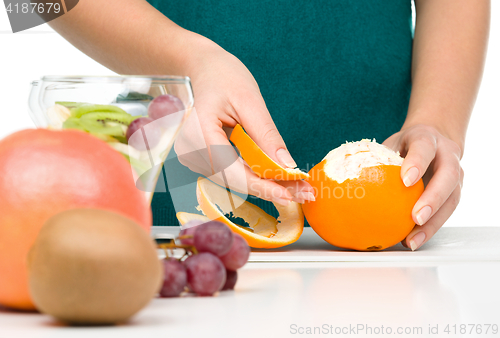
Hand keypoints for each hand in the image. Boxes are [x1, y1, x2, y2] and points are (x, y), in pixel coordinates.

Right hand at [174, 39, 313, 204]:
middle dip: (271, 188)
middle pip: (235, 180)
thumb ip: (266, 135)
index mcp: (199, 133)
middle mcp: (190, 150)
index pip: (233, 171)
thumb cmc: (221, 75)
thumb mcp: (249, 100)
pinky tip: (276, 177)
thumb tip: (287, 165)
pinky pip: (230, 172)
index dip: (263, 187)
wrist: (198, 67)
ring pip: (234, 180)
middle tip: (305, 192)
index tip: (291, 195)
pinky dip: (253, 174)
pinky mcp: (199, 157)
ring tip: (297, 186)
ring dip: (265, 183)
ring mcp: (192, 156)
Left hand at [383, 124, 463, 250]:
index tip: (406, 180)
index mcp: (427, 138)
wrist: (436, 138)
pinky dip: (430, 228)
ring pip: (452, 199)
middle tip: (416, 218)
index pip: (424, 147)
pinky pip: (446, 212)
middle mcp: (448, 155)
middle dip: (433, 198)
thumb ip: (373, 157)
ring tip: (413, 240)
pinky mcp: (455, 191)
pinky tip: (412, 241)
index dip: (417, 163)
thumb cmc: (406, 144)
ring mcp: (457, 174)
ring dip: (434, 222)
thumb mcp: (390, 143)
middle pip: (448, 176)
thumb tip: (338, 179)